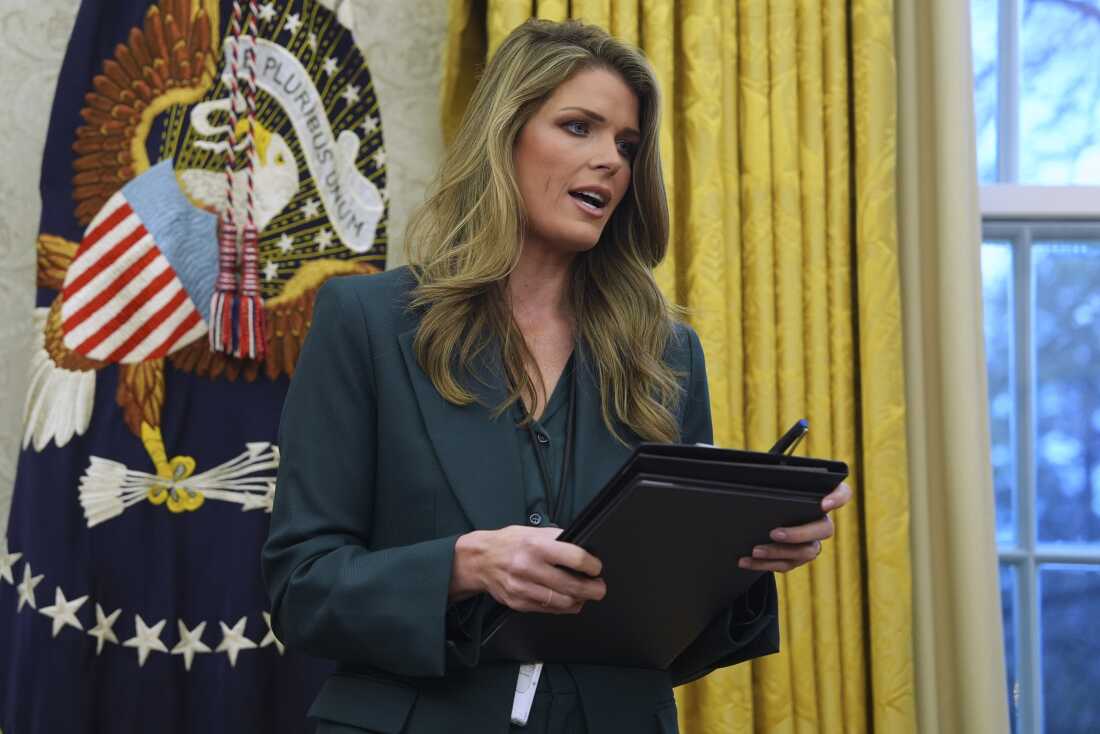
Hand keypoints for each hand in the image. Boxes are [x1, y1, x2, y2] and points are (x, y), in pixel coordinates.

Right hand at [450, 526, 606, 613]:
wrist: (480, 560)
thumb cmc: (509, 543)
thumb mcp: (533, 532)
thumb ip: (558, 539)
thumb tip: (585, 549)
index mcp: (536, 546)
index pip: (575, 558)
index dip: (592, 565)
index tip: (596, 568)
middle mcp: (529, 568)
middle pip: (573, 586)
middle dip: (593, 589)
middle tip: (599, 587)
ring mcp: (523, 588)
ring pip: (563, 602)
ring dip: (580, 600)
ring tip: (584, 595)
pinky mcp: (519, 603)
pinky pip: (549, 610)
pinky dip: (563, 606)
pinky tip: (567, 600)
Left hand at [738, 481, 852, 572]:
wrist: (758, 518)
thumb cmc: (768, 495)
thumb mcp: (770, 485)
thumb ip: (773, 479)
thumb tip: (755, 472)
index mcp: (820, 498)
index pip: (842, 493)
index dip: (838, 498)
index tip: (824, 503)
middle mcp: (821, 522)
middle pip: (825, 529)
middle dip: (798, 533)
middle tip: (774, 533)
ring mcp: (812, 542)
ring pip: (805, 552)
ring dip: (778, 552)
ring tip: (755, 550)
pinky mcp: (798, 558)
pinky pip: (786, 564)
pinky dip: (763, 564)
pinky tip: (745, 561)